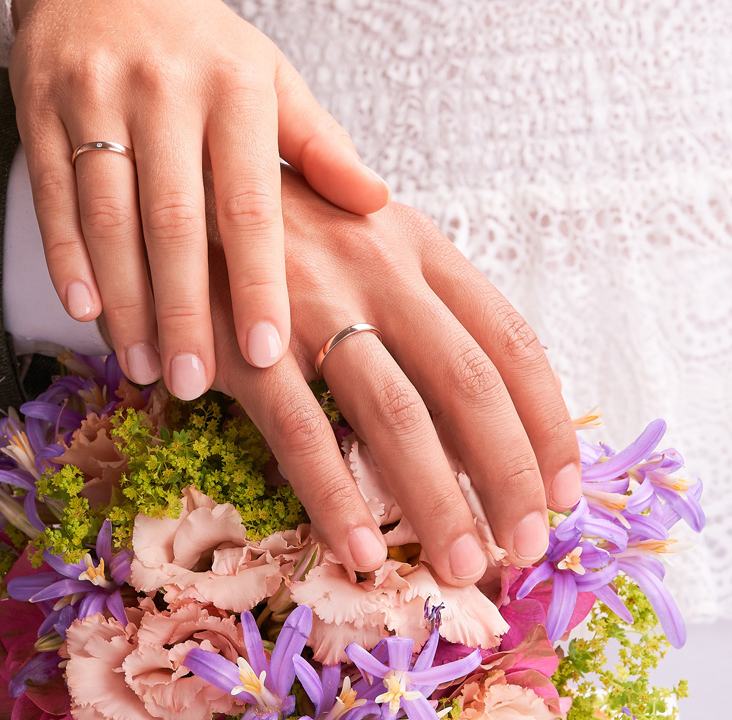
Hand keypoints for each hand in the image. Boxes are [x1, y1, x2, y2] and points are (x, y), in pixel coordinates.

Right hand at [10, 0, 387, 393]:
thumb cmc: (201, 42)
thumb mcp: (268, 76)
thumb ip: (319, 143)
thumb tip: (378, 203)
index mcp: (236, 85)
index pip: (252, 200)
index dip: (261, 280)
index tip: (272, 352)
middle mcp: (165, 88)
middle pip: (174, 219)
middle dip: (184, 309)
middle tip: (194, 383)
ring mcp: (95, 94)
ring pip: (108, 215)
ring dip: (124, 299)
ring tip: (144, 364)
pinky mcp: (38, 105)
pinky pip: (51, 192)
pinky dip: (65, 255)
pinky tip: (83, 309)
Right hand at [205, 168, 581, 585]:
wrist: (181, 182)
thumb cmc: (280, 219)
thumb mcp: (362, 225)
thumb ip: (421, 285)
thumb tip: (483, 383)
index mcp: (415, 242)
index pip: (508, 337)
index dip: (547, 420)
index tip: (566, 486)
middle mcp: (376, 266)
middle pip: (468, 382)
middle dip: (510, 475)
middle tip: (528, 545)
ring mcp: (310, 300)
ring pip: (395, 413)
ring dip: (437, 500)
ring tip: (463, 565)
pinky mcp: (245, 338)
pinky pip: (301, 429)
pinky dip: (335, 495)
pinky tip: (360, 547)